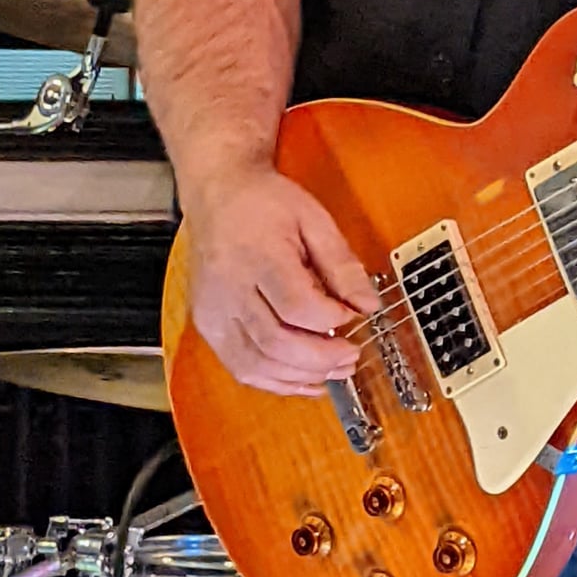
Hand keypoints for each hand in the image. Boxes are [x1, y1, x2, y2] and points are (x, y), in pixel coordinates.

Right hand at [185, 167, 380, 395]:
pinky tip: (302, 380)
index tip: (354, 316)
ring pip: (255, 364)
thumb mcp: (313, 218)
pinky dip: (273, 382)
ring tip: (335, 372)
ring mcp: (214, 312)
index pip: (296, 306)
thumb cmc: (265, 203)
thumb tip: (368, 303)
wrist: (219, 194)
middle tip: (351, 357)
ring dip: (299, 377)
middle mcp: (229, 290)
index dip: (330, 319)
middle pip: (275, 343)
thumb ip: (341, 263)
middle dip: (320, 358)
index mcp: (257, 256)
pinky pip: (239, 367)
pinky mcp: (208, 326)